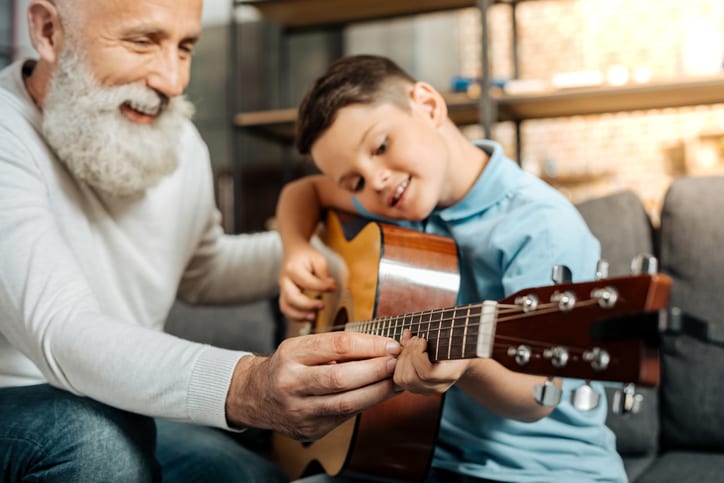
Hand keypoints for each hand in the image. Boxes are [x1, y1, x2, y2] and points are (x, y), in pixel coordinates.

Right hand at [226, 331, 400, 439]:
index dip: (369, 345)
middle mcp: (292, 383)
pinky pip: (345, 416)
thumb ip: (336, 347)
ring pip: (346, 403)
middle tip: (397, 363)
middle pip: (341, 377)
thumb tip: (382, 347)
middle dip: (376, 370)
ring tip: (397, 380)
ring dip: (378, 391)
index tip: (390, 344)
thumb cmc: (287, 365)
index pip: (337, 345)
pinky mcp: (310, 429)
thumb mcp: (302, 346)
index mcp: (291, 354)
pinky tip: (381, 394)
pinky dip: (367, 404)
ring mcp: (300, 410)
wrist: (254, 395)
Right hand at [279, 242, 336, 320]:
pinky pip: (287, 310)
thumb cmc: (306, 255)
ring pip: (285, 307)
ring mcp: (282, 289)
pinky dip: (296, 317)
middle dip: (307, 305)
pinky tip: (308, 316)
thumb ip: (324, 272)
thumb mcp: (318, 258)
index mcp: (292, 269)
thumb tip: (331, 287)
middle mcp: (284, 280)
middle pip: (292, 298)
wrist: (293, 251)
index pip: (307, 282)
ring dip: (299, 315)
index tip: (334, 287)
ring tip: (314, 317)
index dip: (322, 287)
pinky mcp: (285, 296)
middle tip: (323, 305)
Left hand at [393, 329, 470, 395]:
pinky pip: (398, 379)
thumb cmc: (455, 340)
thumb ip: (442, 333)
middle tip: (414, 339)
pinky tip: (405, 350)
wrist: (458, 355)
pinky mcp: (416, 387)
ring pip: (402, 379)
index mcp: (451, 374)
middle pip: (411, 378)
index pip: (427, 373)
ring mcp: (426, 390)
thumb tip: (418, 330)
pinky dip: (398, 362)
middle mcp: (438, 386)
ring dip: (402, 358)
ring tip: (410, 343)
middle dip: (408, 354)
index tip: (423, 339)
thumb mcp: (453, 335)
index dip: (418, 354)